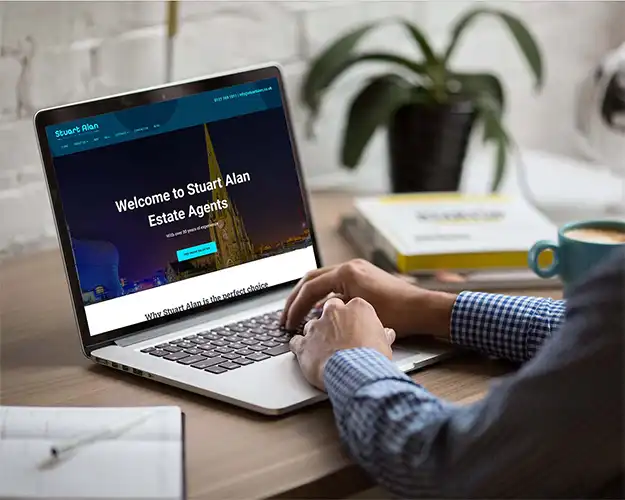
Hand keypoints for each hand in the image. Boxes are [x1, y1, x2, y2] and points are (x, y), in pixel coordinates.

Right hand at [281, 259, 455, 338]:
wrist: (423, 309)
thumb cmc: (398, 315)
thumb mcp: (360, 315)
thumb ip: (334, 312)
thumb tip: (316, 317)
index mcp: (347, 272)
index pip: (311, 287)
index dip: (296, 307)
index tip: (288, 323)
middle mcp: (351, 267)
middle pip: (312, 280)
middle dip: (296, 299)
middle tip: (285, 318)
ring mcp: (358, 270)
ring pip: (322, 281)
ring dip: (309, 297)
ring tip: (298, 316)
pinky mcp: (364, 277)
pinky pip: (335, 284)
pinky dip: (324, 297)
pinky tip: (321, 313)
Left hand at [289, 296, 394, 390]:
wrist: (356, 373)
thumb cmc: (372, 358)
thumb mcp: (385, 344)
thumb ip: (382, 334)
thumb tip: (386, 334)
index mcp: (357, 307)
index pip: (351, 306)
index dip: (352, 318)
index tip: (353, 327)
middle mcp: (334, 312)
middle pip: (329, 310)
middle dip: (332, 321)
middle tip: (338, 335)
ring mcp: (317, 326)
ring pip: (311, 325)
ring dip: (316, 335)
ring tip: (324, 350)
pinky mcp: (304, 343)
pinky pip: (296, 341)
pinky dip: (300, 347)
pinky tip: (306, 355)